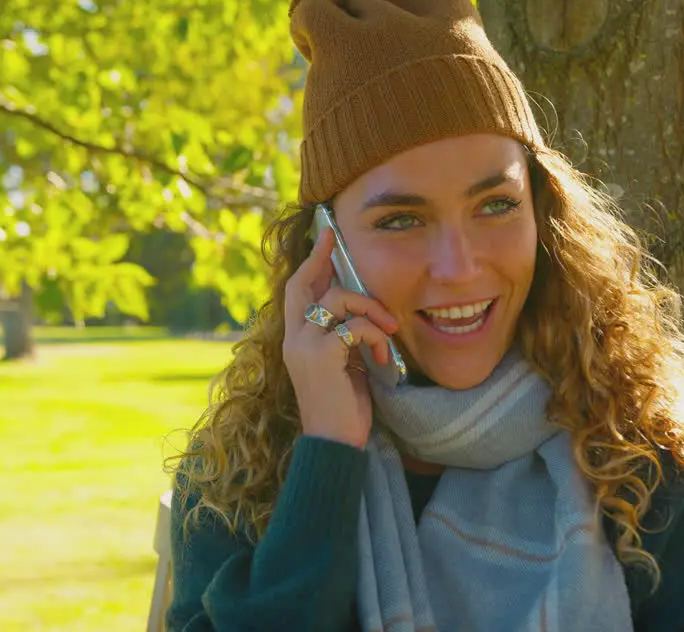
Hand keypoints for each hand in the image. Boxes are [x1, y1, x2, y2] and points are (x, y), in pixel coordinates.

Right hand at [283, 226, 399, 448]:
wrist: (334, 442)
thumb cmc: (341, 407)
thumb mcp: (341, 364)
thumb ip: (342, 337)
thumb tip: (359, 313)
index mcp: (296, 341)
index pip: (297, 293)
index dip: (310, 264)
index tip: (323, 240)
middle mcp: (294, 339)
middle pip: (303, 285)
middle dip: (321, 258)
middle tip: (334, 239)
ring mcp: (305, 345)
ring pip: (337, 300)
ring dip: (370, 309)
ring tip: (389, 330)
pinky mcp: (322, 355)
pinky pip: (354, 326)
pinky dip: (375, 336)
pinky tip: (384, 356)